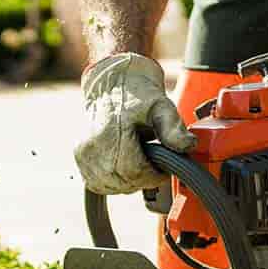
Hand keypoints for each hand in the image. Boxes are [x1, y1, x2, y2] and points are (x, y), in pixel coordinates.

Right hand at [75, 53, 196, 194]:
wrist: (112, 81)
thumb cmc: (138, 93)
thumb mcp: (161, 106)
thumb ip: (173, 127)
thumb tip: (188, 146)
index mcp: (111, 132)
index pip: (134, 172)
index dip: (153, 176)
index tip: (163, 169)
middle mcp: (93, 146)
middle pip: (123, 182)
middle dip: (143, 179)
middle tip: (153, 166)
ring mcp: (83, 154)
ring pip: (110, 186)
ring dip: (129, 183)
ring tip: (138, 163)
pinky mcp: (79, 158)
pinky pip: (98, 184)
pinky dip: (113, 182)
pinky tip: (123, 168)